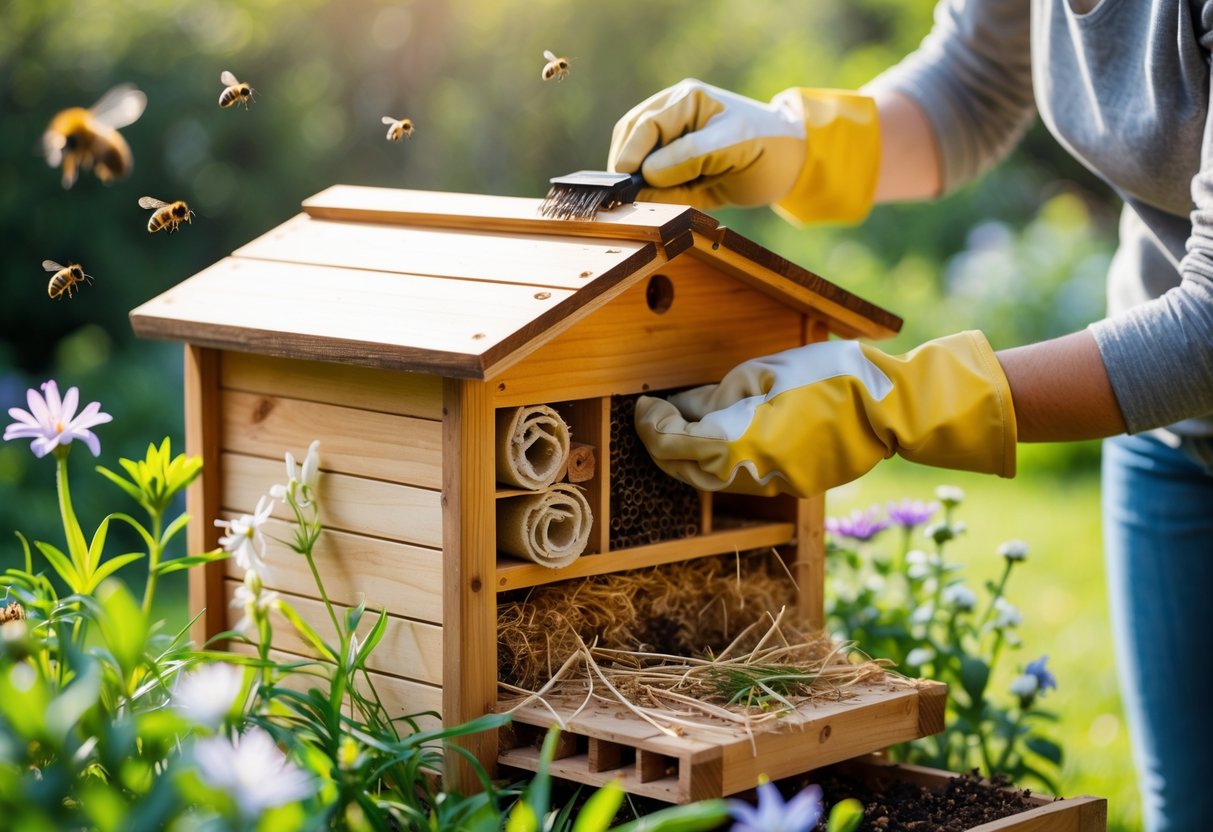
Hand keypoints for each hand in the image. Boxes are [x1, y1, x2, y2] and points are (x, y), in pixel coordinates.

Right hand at [608, 79, 880, 223]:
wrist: (790, 164)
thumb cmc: (768, 146)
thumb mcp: (732, 147)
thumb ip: (689, 156)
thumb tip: (646, 174)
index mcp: (685, 101)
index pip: (644, 125)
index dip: (631, 155)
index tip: (627, 183)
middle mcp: (672, 117)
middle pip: (630, 139)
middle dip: (628, 168)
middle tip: (632, 196)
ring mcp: (671, 142)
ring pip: (635, 162)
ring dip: (640, 183)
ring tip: (653, 200)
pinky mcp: (675, 167)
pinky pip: (651, 183)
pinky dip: (653, 195)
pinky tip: (666, 202)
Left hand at [634, 333, 1017, 497]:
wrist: (889, 408)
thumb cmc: (827, 376)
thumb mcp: (761, 373)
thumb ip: (714, 396)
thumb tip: (682, 408)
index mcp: (739, 440)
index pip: (671, 444)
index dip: (650, 426)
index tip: (644, 406)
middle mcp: (751, 473)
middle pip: (685, 470)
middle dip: (662, 445)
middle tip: (654, 417)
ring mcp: (774, 485)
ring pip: (711, 481)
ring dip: (688, 457)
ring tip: (683, 425)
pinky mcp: (792, 486)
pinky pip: (741, 480)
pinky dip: (719, 463)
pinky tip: (720, 437)